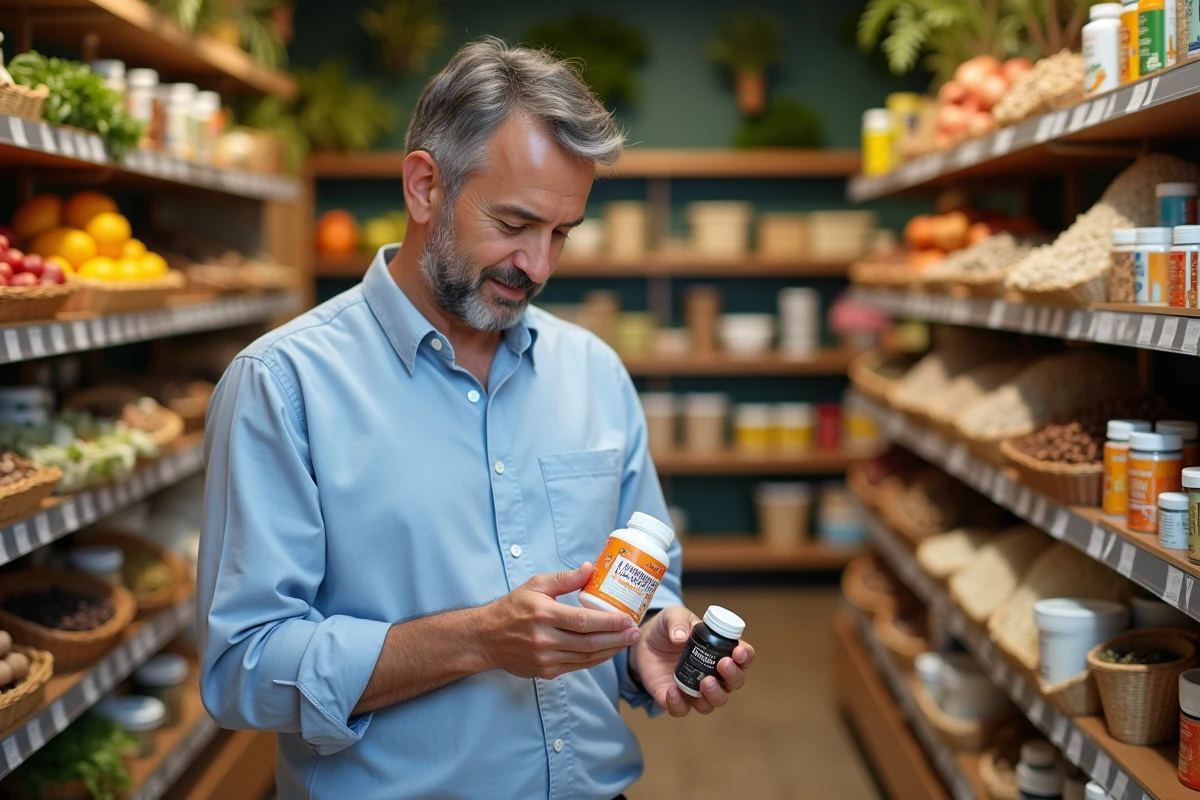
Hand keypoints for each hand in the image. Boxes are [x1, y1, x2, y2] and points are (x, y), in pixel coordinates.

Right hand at [479, 563, 640, 679]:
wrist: (486, 638)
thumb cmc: (513, 607)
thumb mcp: (535, 585)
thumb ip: (564, 578)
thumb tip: (591, 568)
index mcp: (543, 614)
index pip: (582, 621)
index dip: (608, 622)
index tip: (627, 618)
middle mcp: (544, 639)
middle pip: (588, 642)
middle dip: (617, 638)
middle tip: (635, 632)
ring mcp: (545, 658)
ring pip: (586, 657)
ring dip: (610, 650)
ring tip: (627, 640)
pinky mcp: (545, 671)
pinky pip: (577, 666)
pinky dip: (596, 659)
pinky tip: (608, 650)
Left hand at [629, 606, 754, 716]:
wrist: (644, 642)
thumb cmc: (668, 628)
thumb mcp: (673, 616)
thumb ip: (677, 622)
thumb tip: (680, 636)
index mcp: (720, 650)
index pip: (743, 657)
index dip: (745, 656)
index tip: (738, 652)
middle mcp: (714, 673)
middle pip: (734, 683)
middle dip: (733, 676)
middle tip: (723, 664)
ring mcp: (696, 689)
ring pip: (715, 702)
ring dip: (714, 695)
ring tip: (705, 681)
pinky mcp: (676, 699)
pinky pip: (682, 709)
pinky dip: (679, 704)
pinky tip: (672, 691)